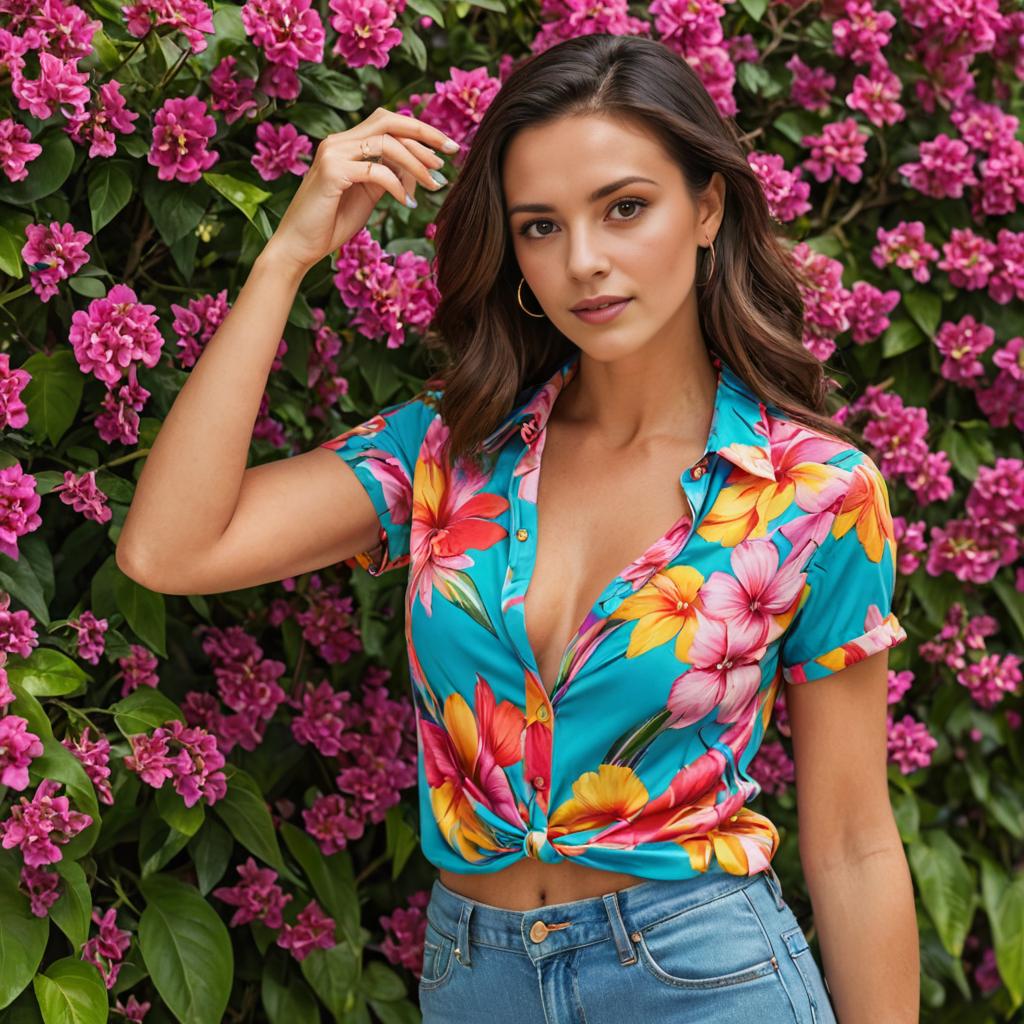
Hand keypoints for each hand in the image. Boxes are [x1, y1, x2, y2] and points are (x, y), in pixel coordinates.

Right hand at [260, 107, 457, 275]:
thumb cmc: (330, 224)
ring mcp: (333, 154)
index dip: (420, 131)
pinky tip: (407, 202)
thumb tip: (419, 168)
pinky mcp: (331, 173)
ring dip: (417, 163)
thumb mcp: (368, 197)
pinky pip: (376, 170)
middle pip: (389, 121)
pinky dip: (397, 185)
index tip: (447, 148)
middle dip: (425, 133)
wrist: (297, 247)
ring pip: (386, 143)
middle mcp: (338, 142)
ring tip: (435, 184)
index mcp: (346, 144)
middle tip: (452, 152)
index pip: (388, 123)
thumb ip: (388, 178)